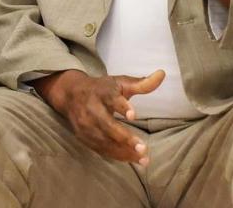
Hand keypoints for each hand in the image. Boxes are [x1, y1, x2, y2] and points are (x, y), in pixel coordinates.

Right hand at [34, 69, 164, 163]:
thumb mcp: (120, 83)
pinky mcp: (83, 136)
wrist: (70, 94)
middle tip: (142, 148)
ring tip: (142, 158)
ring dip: (123, 151)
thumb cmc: (101, 88)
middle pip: (107, 125)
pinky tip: (131, 159)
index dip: (122, 107)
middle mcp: (91, 108)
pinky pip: (100, 149)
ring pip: (104, 140)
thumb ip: (142, 83)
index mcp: (102, 92)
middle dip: (124, 137)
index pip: (112, 99)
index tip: (133, 115)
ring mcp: (85, 124)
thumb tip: (162, 74)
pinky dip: (116, 155)